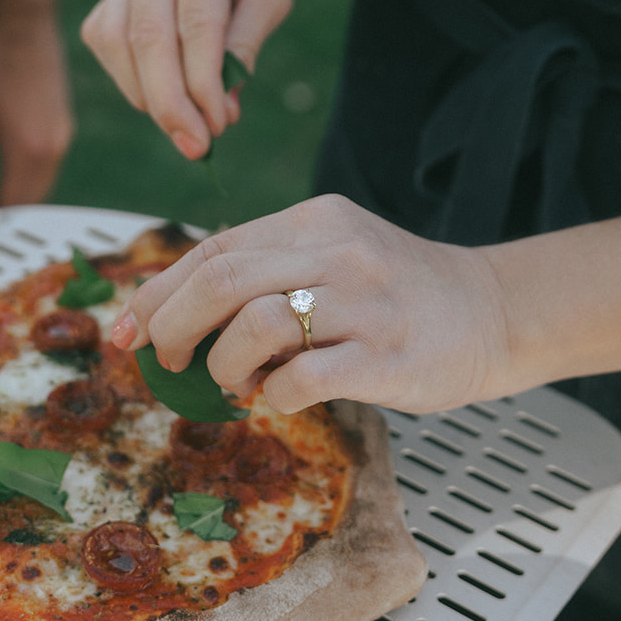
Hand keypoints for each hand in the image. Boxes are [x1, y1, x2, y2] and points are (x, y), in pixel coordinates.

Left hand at [0, 4, 72, 206]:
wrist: (24, 23)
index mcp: (29, 151)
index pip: (13, 203)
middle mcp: (54, 147)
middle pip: (34, 198)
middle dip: (10, 208)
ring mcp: (63, 134)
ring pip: (44, 181)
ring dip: (23, 191)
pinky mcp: (65, 122)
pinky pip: (51, 162)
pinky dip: (33, 171)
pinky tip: (13, 163)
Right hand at [80, 0, 299, 159]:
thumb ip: (246, 45)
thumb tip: (220, 110)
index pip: (195, 22)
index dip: (203, 83)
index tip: (219, 127)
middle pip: (147, 36)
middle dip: (169, 103)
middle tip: (196, 147)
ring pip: (117, 43)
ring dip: (148, 96)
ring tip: (186, 124)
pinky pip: (105, 40)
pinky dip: (131, 78)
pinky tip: (162, 94)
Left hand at [110, 195, 512, 414]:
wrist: (494, 312)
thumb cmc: (399, 294)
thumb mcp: (333, 256)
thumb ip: (267, 272)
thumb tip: (171, 314)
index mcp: (314, 221)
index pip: (212, 249)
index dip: (156, 293)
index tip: (126, 331)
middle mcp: (337, 252)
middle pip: (220, 279)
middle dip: (172, 327)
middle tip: (167, 362)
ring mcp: (365, 304)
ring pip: (255, 324)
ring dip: (224, 365)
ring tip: (235, 384)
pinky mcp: (387, 357)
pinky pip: (305, 377)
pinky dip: (273, 396)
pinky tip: (277, 399)